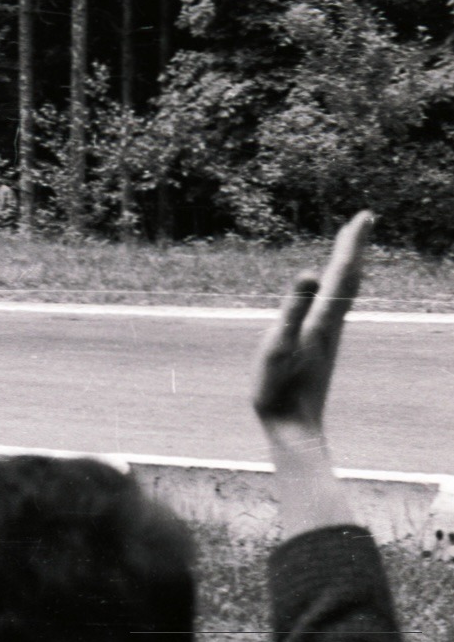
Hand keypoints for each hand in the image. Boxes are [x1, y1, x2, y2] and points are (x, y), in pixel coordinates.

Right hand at [253, 211, 372, 443]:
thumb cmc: (279, 388)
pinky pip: (335, 305)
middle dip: (355, 247)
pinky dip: (339, 286)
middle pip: (350, 278)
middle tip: (364, 219)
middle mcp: (332, 323)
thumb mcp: (278, 344)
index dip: (352, 243)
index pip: (342, 273)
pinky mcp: (320, 344)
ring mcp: (328, 335)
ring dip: (349, 265)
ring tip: (350, 247)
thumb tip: (311, 273)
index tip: (364, 215)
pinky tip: (332, 291)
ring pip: (346, 292)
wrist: (293, 426)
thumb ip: (294, 309)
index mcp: (323, 319)